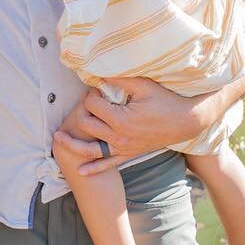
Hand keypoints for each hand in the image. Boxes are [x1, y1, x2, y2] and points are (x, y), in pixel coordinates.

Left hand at [56, 79, 210, 175]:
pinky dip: (94, 169)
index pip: (92, 105)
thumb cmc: (165, 99)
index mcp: (121, 119)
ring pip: (91, 149)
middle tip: (86, 103)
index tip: (97, 88)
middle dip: (82, 112)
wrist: (186, 120)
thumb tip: (98, 73)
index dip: (91, 94)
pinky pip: (108, 165)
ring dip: (73, 145)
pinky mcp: (129, 154)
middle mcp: (119, 137)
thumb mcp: (143, 85)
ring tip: (57, 139)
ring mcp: (124, 148)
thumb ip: (119, 79)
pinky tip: (80, 171)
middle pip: (87, 125)